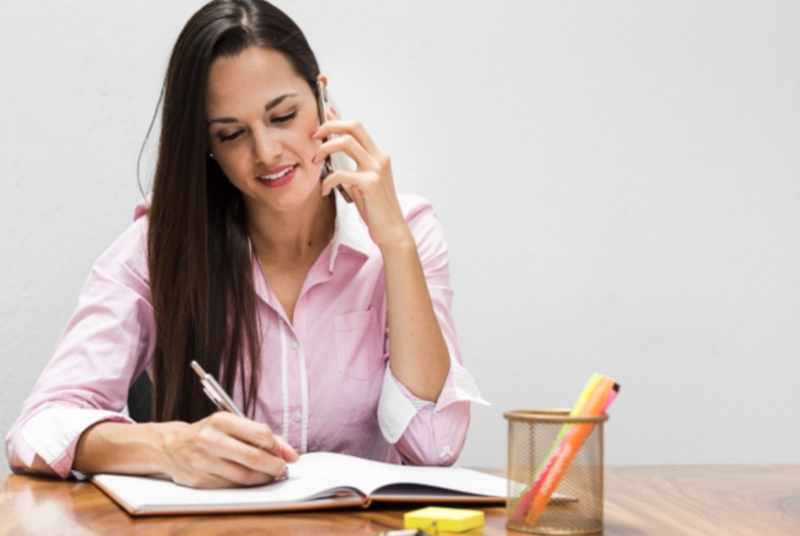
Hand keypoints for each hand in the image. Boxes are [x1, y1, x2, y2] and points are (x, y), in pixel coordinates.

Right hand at [162, 412, 298, 487]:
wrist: (170, 446)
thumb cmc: (209, 434)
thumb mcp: (232, 425)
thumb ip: (263, 436)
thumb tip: (292, 454)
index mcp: (221, 420)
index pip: (260, 434)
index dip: (276, 447)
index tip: (283, 453)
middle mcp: (210, 439)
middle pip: (254, 457)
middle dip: (275, 466)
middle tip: (282, 469)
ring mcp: (203, 461)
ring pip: (244, 476)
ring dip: (263, 478)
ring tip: (269, 475)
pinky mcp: (198, 480)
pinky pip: (232, 486)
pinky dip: (246, 486)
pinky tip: (250, 480)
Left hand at [312, 110, 411, 249]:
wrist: (391, 230)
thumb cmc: (376, 210)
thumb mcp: (362, 185)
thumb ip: (351, 171)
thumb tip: (332, 163)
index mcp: (377, 157)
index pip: (357, 128)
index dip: (338, 119)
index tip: (323, 115)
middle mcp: (378, 158)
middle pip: (353, 127)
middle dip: (330, 125)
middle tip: (314, 136)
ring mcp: (375, 169)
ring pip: (346, 142)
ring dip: (325, 148)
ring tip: (315, 160)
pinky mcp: (370, 183)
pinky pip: (341, 173)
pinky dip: (328, 180)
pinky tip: (324, 190)